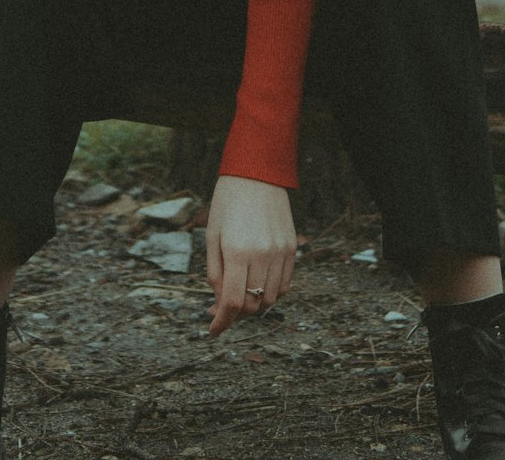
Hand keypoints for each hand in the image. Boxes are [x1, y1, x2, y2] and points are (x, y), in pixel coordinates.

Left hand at [205, 175, 296, 337]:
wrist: (257, 173)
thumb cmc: (228, 203)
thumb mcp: (212, 236)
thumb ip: (215, 273)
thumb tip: (218, 305)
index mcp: (237, 251)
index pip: (232, 302)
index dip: (222, 322)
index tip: (213, 331)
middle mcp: (262, 254)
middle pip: (252, 305)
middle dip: (235, 315)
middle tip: (222, 309)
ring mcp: (280, 251)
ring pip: (271, 299)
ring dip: (254, 305)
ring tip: (240, 295)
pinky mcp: (292, 247)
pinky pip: (285, 285)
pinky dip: (271, 293)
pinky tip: (257, 284)